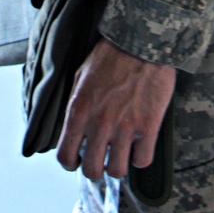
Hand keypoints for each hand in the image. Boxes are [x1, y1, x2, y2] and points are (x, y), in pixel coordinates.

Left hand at [56, 38, 175, 179]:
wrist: (141, 41)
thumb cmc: (110, 56)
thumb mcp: (81, 76)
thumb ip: (76, 106)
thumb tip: (73, 131)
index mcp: (78, 111)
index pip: (65, 156)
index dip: (71, 163)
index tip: (79, 159)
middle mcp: (99, 124)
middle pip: (92, 170)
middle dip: (96, 168)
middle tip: (103, 157)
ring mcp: (124, 127)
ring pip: (117, 171)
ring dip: (119, 164)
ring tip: (122, 151)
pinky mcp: (148, 127)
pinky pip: (142, 161)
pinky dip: (141, 156)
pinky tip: (140, 144)